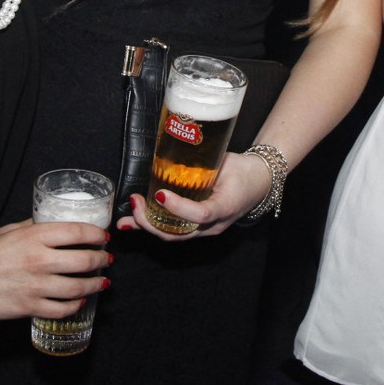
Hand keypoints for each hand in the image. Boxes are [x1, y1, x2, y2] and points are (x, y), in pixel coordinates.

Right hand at [0, 219, 110, 319]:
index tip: (102, 237)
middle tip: (106, 260)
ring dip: (96, 284)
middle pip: (85, 260)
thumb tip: (56, 220)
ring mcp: (35, 286)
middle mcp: (38, 260)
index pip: (78, 231)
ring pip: (78, 287)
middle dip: (102, 260)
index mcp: (34, 237)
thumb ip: (35, 225)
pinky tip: (79, 300)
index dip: (96, 234)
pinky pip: (62, 309)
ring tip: (102, 282)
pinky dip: (75, 305)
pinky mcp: (29, 307)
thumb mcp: (10, 230)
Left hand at [114, 152, 271, 239]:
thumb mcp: (227, 164)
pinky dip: (151, 226)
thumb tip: (177, 149)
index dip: (178, 208)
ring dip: (146, 227)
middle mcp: (211, 225)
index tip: (161, 194)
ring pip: (171, 235)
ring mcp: (203, 229)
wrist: (258, 183)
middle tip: (136, 204)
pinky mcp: (195, 226)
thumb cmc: (243, 172)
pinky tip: (131, 223)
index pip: (199, 214)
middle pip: (178, 234)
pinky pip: (171, 230)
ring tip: (125, 220)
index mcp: (223, 208)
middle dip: (151, 222)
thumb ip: (204, 163)